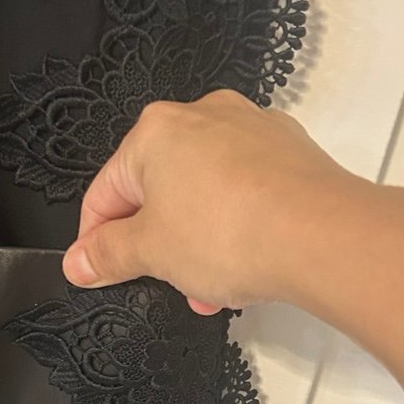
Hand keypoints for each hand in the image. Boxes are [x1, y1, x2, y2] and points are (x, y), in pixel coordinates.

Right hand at [61, 88, 368, 314]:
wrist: (323, 236)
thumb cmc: (232, 232)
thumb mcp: (152, 252)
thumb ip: (108, 254)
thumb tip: (80, 261)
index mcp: (155, 132)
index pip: (107, 191)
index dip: (96, 239)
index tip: (98, 271)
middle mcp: (204, 116)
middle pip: (160, 188)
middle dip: (159, 243)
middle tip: (164, 283)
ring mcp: (253, 130)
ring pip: (207, 190)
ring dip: (200, 240)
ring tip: (212, 288)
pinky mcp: (291, 152)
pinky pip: (248, 189)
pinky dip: (238, 224)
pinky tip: (246, 264)